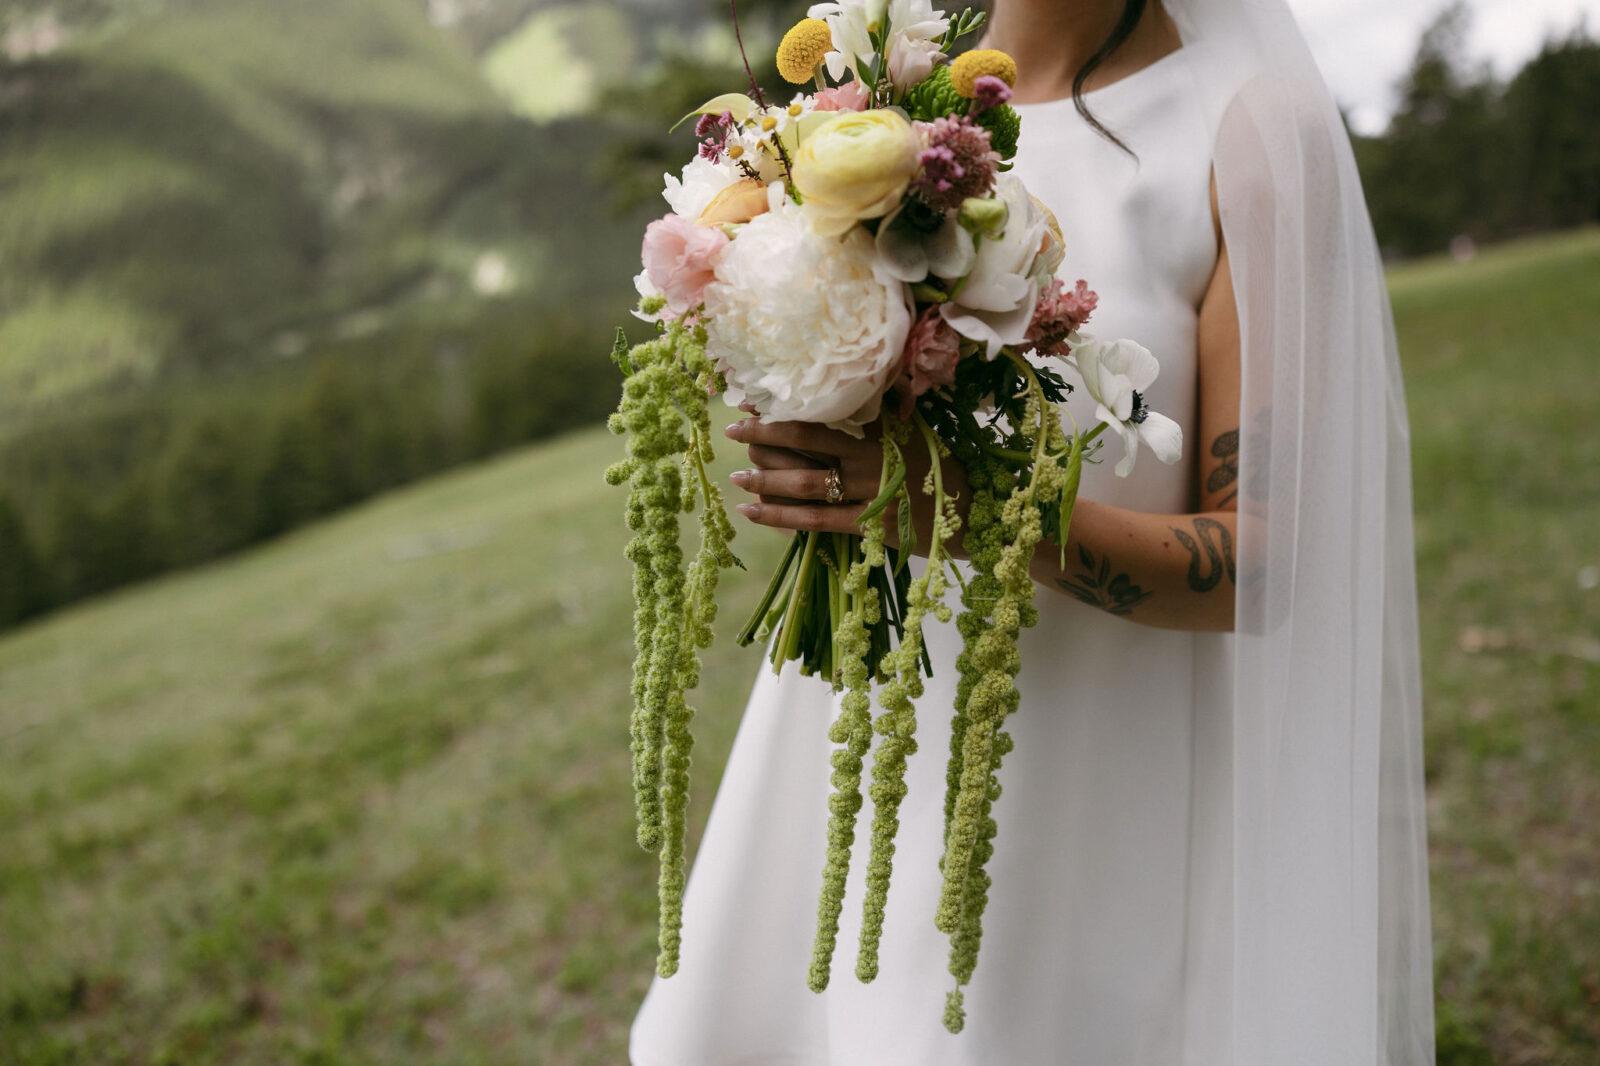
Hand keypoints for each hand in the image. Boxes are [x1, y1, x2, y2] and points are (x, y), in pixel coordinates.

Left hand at [724, 414, 969, 556]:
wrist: (973, 513)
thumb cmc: (940, 469)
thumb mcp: (915, 431)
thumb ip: (883, 409)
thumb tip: (858, 377)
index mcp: (879, 429)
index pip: (823, 412)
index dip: (786, 406)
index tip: (756, 398)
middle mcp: (870, 457)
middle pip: (806, 443)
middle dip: (764, 435)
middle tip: (733, 429)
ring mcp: (868, 493)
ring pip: (804, 484)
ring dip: (764, 479)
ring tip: (736, 478)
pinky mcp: (866, 526)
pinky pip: (814, 521)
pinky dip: (780, 516)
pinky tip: (752, 511)